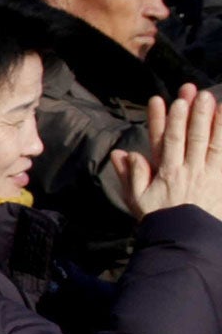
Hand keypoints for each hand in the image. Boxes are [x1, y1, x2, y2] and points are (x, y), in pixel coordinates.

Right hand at [110, 85, 221, 220]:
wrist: (184, 241)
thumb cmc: (159, 219)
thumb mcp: (137, 200)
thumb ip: (130, 175)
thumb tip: (122, 154)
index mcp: (165, 172)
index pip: (165, 141)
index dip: (165, 120)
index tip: (166, 102)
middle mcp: (187, 169)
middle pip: (190, 136)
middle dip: (192, 113)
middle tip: (194, 92)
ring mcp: (208, 174)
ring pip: (211, 143)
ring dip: (213, 121)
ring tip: (215, 101)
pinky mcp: (221, 180)